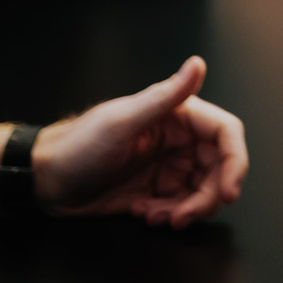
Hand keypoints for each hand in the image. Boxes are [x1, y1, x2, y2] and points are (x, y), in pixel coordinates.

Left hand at [27, 56, 247, 227]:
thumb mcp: (123, 122)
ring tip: (155, 216)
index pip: (225, 134)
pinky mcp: (159, 190)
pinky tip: (142, 212)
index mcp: (178, 116)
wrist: (47, 180)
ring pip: (203, 192)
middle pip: (219, 170)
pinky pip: (182, 206)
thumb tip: (197, 64)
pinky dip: (169, 215)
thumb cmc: (79, 146)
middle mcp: (180, 140)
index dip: (235, 163)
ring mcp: (170, 166)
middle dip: (205, 198)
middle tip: (181, 217)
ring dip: (186, 210)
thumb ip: (165, 96)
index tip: (228, 193)